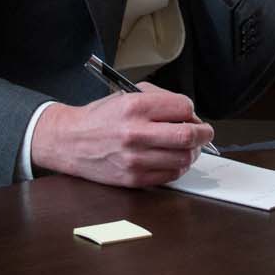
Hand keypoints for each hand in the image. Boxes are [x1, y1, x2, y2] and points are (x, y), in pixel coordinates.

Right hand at [30, 82, 212, 185]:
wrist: (70, 141)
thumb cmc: (100, 118)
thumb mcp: (126, 95)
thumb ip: (159, 99)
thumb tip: (188, 113)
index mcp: (135, 107)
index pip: (183, 107)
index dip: (191, 111)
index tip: (190, 114)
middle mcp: (135, 133)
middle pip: (188, 135)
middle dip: (203, 133)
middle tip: (204, 132)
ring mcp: (135, 158)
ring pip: (183, 158)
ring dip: (191, 152)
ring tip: (187, 147)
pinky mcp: (134, 179)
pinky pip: (170, 175)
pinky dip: (177, 167)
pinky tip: (171, 159)